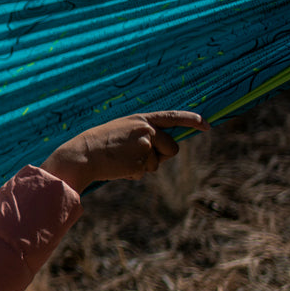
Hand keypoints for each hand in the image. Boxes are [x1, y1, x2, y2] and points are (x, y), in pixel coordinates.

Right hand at [40, 111, 210, 192]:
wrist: (82, 154)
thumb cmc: (99, 144)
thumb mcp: (122, 131)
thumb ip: (144, 135)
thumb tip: (165, 151)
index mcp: (141, 119)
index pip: (173, 117)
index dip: (192, 121)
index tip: (206, 125)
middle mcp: (147, 130)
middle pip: (172, 148)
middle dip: (162, 156)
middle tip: (136, 156)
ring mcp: (145, 145)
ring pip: (157, 163)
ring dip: (143, 166)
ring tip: (121, 159)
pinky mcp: (141, 161)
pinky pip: (145, 172)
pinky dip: (133, 173)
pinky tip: (118, 167)